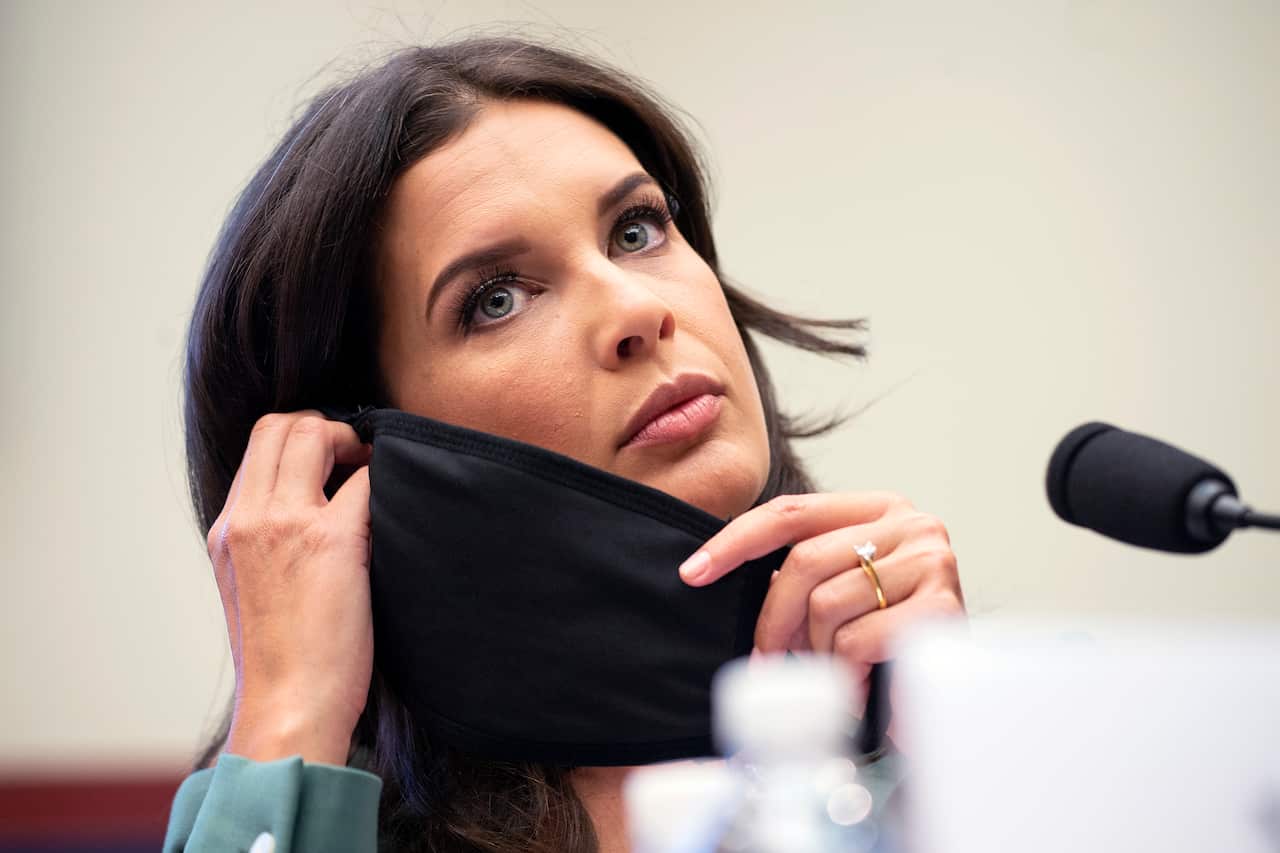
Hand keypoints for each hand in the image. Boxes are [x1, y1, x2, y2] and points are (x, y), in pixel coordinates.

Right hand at [206, 411, 373, 765]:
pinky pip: (368, 479)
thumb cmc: (285, 663)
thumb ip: (271, 544)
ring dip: (358, 444)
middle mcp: (247, 519)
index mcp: (227, 531)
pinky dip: (389, 479)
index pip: (258, 443)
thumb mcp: (255, 591)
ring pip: (316, 432)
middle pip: (282, 424)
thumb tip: (317, 512)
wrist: (288, 711)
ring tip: (379, 476)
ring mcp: (284, 525)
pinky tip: (403, 503)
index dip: (304, 437)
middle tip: (361, 458)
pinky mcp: (329, 541)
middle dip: (329, 426)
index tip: (337, 459)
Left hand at [679, 492, 964, 704]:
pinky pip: (858, 638)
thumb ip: (805, 572)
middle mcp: (910, 523)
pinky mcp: (944, 606)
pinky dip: (848, 671)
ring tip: (837, 672)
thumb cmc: (892, 637)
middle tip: (771, 661)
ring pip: (827, 604)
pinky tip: (863, 685)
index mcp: (878, 508)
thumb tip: (717, 574)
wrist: (958, 689)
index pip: (790, 512)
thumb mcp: (844, 588)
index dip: (735, 541)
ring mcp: (931, 561)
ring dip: (819, 652)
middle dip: (775, 621)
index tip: (693, 572)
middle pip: (803, 562)